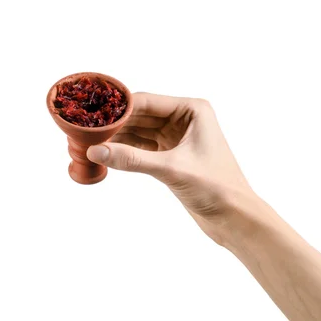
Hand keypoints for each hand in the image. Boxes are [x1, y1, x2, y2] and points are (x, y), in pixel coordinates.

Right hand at [87, 92, 253, 244]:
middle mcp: (183, 118)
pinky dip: (125, 151)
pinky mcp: (170, 155)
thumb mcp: (171, 170)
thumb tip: (96, 151)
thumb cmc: (216, 188)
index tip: (92, 117)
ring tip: (90, 142)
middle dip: (114, 124)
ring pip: (138, 132)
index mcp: (191, 110)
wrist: (235, 218)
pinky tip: (106, 154)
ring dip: (117, 138)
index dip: (118, 109)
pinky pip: (141, 147)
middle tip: (85, 131)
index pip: (145, 102)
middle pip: (139, 115)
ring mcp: (176, 136)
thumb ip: (132, 159)